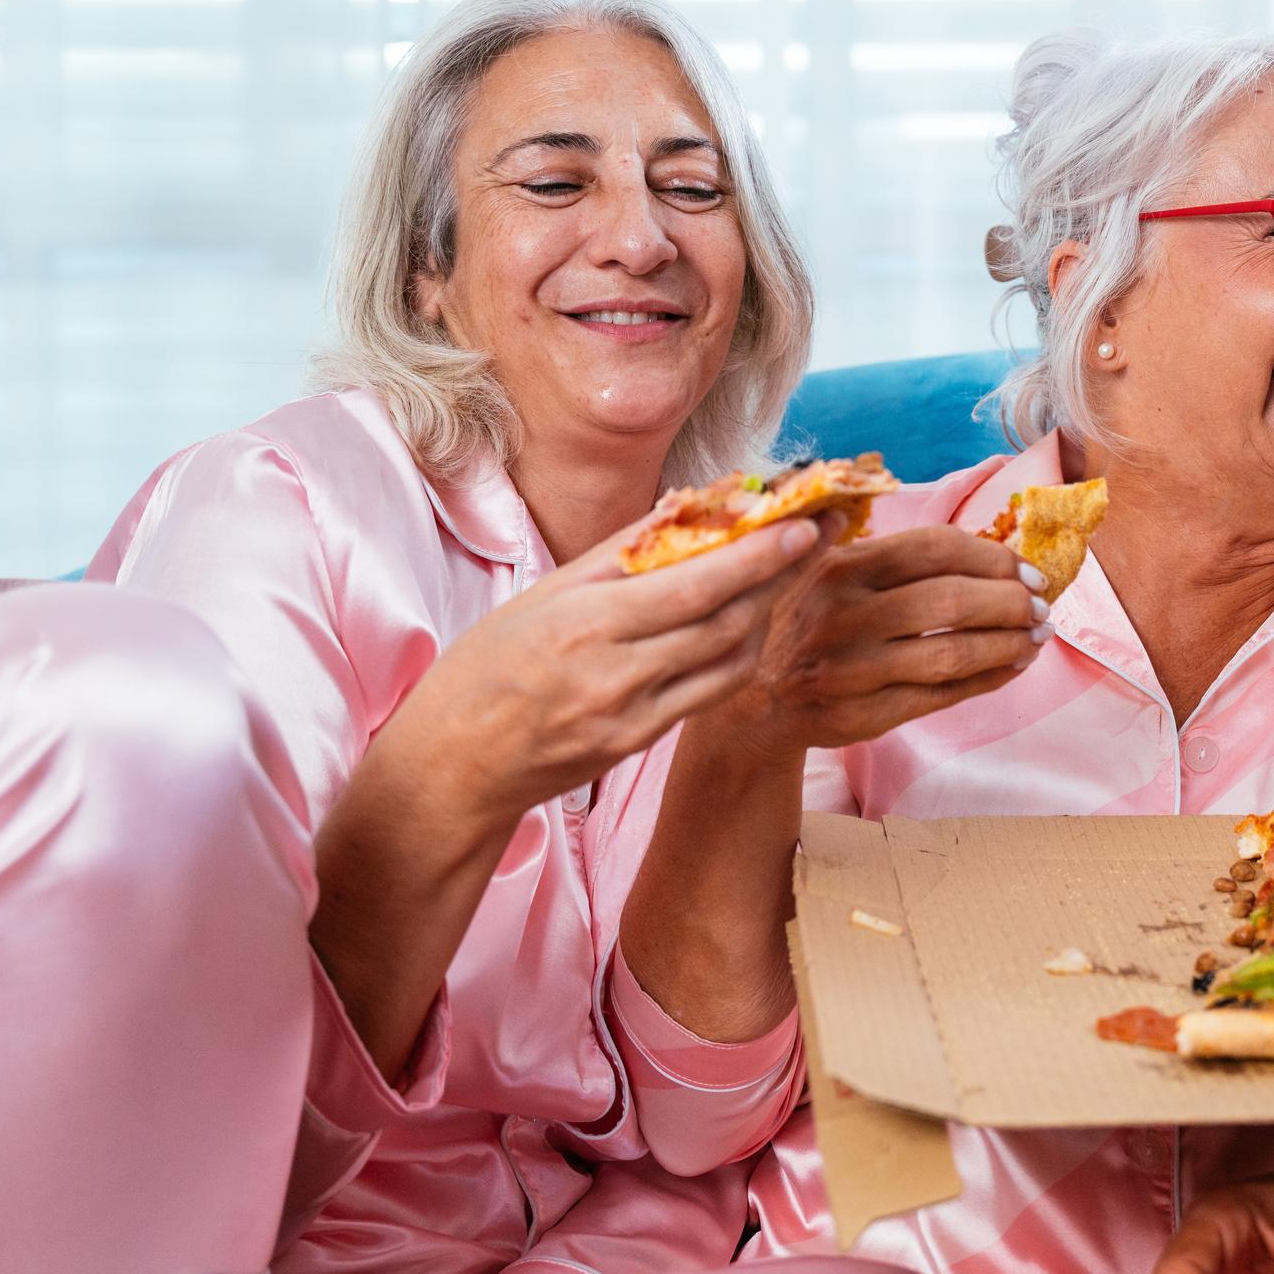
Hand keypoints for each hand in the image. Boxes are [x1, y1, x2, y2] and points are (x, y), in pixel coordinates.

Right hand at [359, 509, 831, 836]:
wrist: (451, 768)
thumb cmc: (485, 670)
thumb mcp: (540, 596)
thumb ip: (617, 555)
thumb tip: (685, 505)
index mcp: (584, 627)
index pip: (694, 586)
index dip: (758, 555)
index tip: (803, 522)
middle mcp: (615, 675)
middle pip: (726, 620)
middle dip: (783, 574)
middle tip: (822, 531)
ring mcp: (633, 716)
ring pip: (729, 660)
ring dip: (769, 611)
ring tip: (793, 568)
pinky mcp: (640, 745)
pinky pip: (708, 692)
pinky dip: (738, 652)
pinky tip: (750, 621)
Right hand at [699, 523, 1050, 764]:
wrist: (753, 702)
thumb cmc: (805, 622)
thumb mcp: (819, 569)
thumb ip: (876, 546)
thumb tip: (958, 524)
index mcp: (839, 566)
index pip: (936, 549)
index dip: (994, 558)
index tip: (1029, 571)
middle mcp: (842, 615)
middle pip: (951, 602)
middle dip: (1011, 603)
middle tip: (1043, 607)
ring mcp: (851, 670)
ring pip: (952, 654)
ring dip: (1008, 645)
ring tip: (1037, 638)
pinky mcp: (862, 715)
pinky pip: (941, 697)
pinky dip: (986, 680)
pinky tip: (1010, 667)